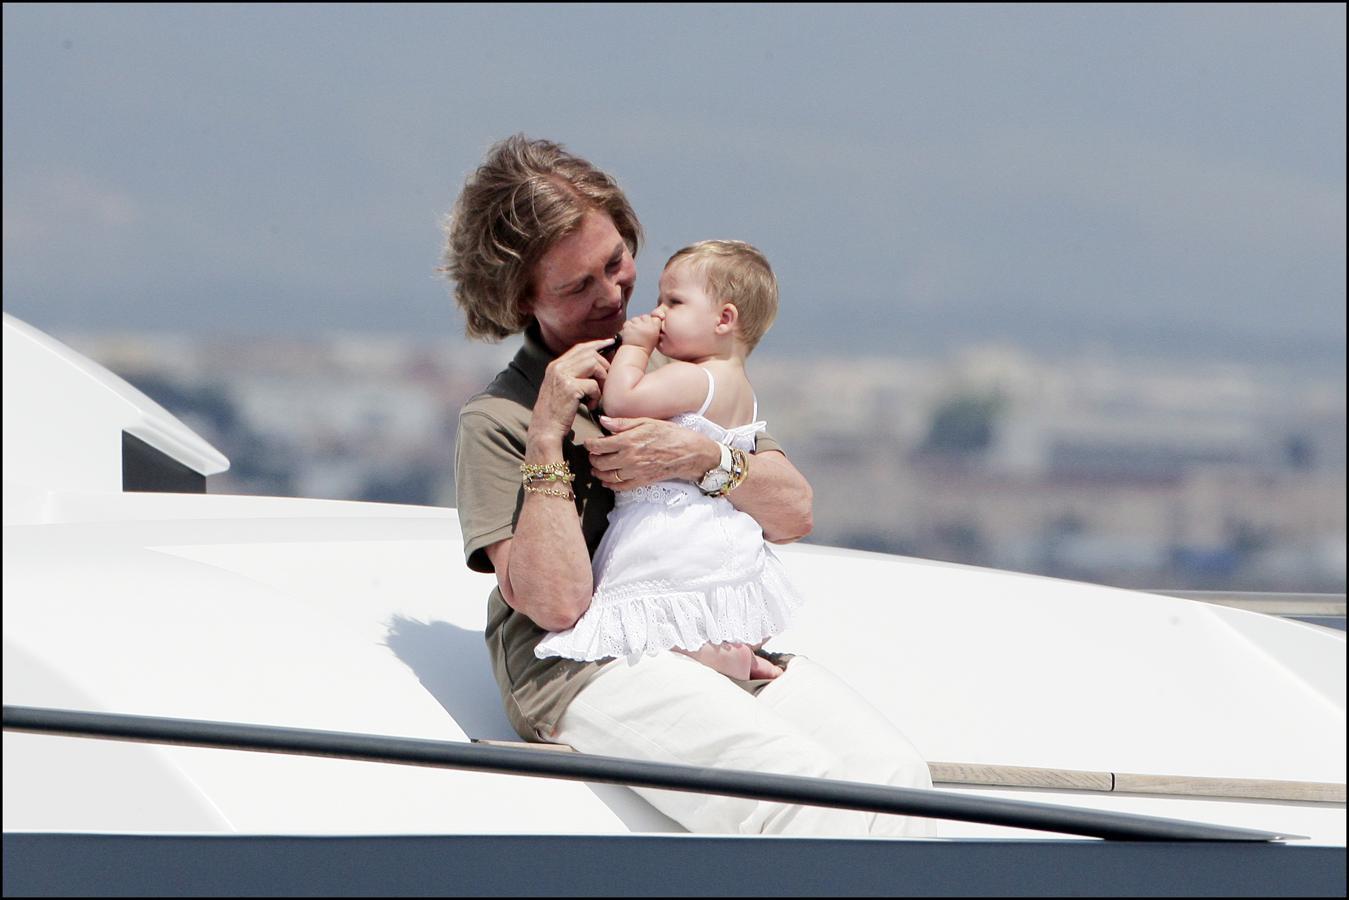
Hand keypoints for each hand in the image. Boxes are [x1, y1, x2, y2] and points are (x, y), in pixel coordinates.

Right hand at [529, 337, 612, 444]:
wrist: (545, 430)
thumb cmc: (556, 413)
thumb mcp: (561, 388)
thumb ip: (573, 375)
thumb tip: (596, 365)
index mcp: (555, 365)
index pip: (580, 348)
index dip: (597, 344)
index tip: (611, 343)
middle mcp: (558, 367)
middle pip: (590, 353)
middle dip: (604, 366)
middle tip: (605, 382)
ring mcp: (562, 376)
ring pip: (594, 364)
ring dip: (601, 380)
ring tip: (596, 395)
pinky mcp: (570, 388)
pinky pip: (594, 385)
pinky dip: (597, 396)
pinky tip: (590, 406)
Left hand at [586, 415, 719, 489]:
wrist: (689, 453)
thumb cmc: (670, 434)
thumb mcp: (647, 422)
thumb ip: (622, 423)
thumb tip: (602, 420)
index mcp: (629, 441)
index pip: (598, 446)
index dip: (589, 444)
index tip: (588, 442)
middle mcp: (629, 458)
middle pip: (599, 462)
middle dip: (592, 458)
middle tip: (593, 454)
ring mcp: (635, 472)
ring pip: (607, 476)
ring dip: (598, 472)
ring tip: (597, 466)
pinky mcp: (641, 482)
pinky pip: (620, 487)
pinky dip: (610, 485)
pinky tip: (607, 480)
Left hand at [619, 314, 660, 350]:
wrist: (635, 353)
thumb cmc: (645, 347)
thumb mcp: (655, 337)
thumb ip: (654, 327)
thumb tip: (652, 320)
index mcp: (655, 327)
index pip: (654, 318)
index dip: (650, 321)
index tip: (648, 327)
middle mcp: (646, 325)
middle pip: (645, 316)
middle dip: (642, 321)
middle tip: (640, 330)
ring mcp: (637, 325)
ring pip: (635, 318)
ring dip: (634, 324)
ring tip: (635, 333)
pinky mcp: (629, 326)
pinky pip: (628, 322)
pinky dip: (627, 326)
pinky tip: (630, 333)